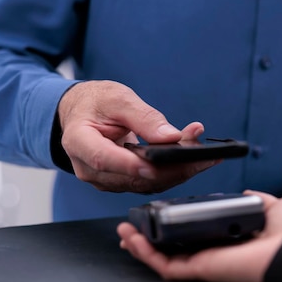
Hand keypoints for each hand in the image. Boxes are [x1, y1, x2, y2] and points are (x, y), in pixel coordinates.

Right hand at [57, 80, 218, 192]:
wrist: (83, 114)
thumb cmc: (95, 103)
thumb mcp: (118, 98)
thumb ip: (143, 117)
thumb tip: (170, 137)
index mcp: (79, 142)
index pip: (103, 159)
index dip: (131, 165)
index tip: (157, 164)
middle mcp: (90, 169)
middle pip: (133, 177)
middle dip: (170, 167)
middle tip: (198, 152)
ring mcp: (106, 180)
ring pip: (146, 183)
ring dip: (177, 170)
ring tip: (202, 153)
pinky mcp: (123, 183)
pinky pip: (149, 182)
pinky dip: (172, 172)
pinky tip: (191, 159)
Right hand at [117, 190, 281, 281]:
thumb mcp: (274, 206)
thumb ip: (257, 199)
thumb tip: (247, 192)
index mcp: (231, 238)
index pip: (197, 233)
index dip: (176, 225)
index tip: (161, 213)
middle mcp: (216, 251)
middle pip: (174, 247)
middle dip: (151, 237)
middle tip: (133, 226)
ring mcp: (206, 262)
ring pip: (164, 257)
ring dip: (141, 245)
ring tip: (124, 231)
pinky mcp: (200, 269)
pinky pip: (166, 265)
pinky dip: (147, 254)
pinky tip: (132, 239)